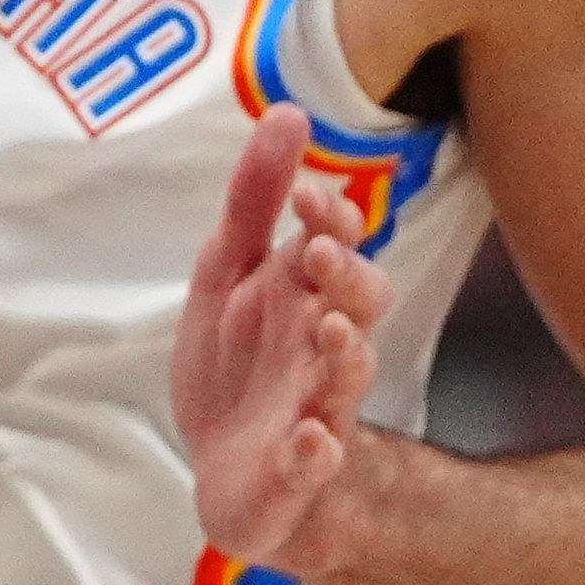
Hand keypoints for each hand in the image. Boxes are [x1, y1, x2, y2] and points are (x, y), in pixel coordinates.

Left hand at [175, 108, 381, 576]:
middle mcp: (321, 348)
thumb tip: (289, 111)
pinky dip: (316, 452)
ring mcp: (315, 409)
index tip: (310, 196)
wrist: (234, 472)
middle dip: (345, 278)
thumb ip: (255, 199)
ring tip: (330, 331)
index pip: (336, 247)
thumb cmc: (240, 364)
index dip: (331, 222)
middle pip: (357, 306)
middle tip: (318, 255)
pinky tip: (310, 438)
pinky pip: (316, 461)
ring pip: (347, 380)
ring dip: (343, 355)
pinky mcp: (297, 469)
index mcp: (304, 297)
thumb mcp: (227, 273)